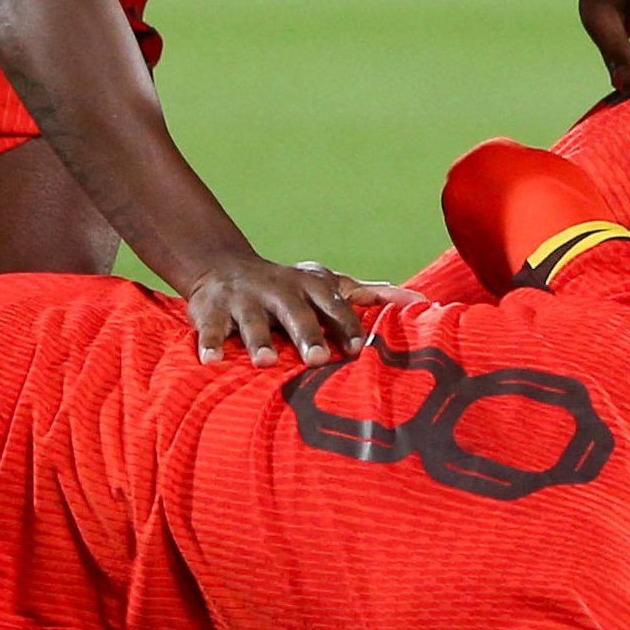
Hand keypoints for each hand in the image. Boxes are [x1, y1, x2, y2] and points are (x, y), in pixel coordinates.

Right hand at [182, 253, 381, 367]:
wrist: (225, 268)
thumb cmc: (291, 290)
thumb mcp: (327, 286)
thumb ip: (369, 294)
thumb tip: (420, 301)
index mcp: (310, 286)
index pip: (334, 305)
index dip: (346, 326)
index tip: (359, 350)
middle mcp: (279, 290)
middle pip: (296, 313)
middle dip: (307, 334)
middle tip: (317, 360)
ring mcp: (244, 299)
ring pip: (252, 320)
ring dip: (260, 340)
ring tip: (266, 362)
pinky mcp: (210, 310)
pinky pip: (209, 328)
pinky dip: (209, 343)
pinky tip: (211, 361)